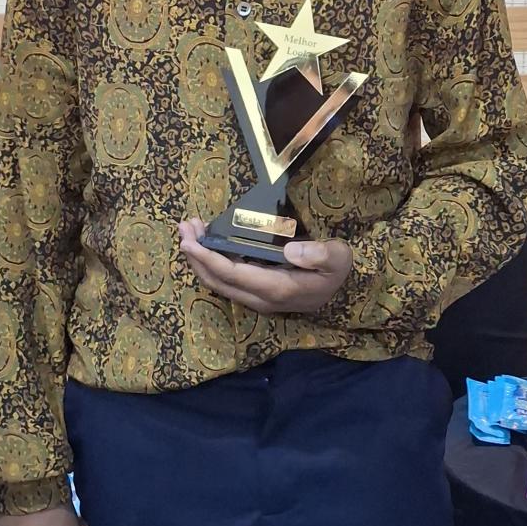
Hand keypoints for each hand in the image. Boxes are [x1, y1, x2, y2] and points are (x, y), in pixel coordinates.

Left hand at [178, 217, 351, 315]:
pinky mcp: (256, 293)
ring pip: (218, 282)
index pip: (231, 274)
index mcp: (276, 288)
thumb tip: (289, 250)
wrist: (342, 291)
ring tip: (191, 230)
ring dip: (200, 259)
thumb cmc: (337, 270)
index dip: (207, 258)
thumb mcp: (338, 257)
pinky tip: (207, 243)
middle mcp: (260, 298)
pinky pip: (226, 280)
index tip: (188, 240)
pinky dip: (211, 262)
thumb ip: (319, 254)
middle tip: (184, 227)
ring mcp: (257, 298)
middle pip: (216, 280)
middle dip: (195, 256)